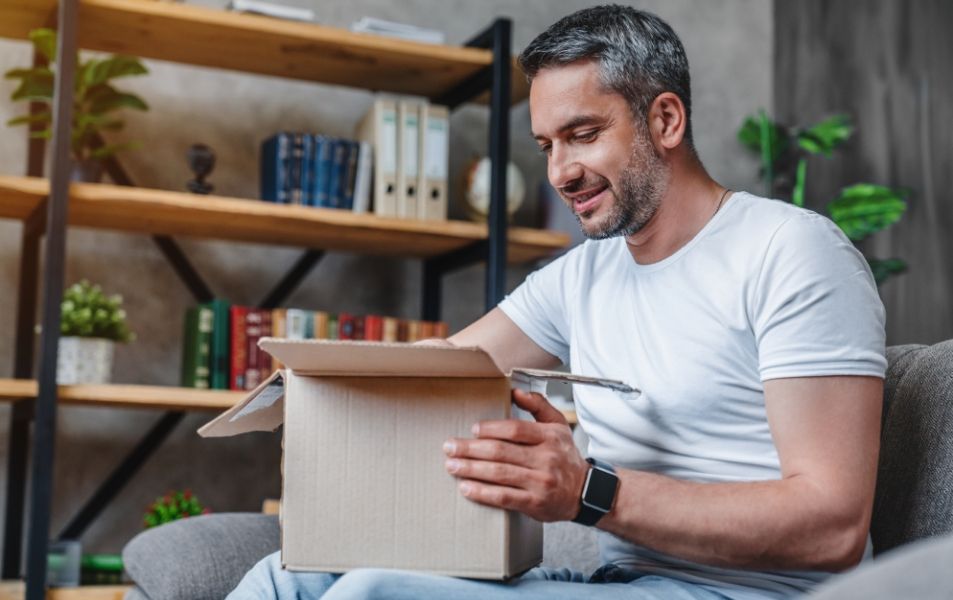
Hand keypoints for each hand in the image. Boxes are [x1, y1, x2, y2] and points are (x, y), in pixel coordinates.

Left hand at [443, 388, 587, 521]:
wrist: (584, 492)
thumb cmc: (564, 456)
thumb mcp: (558, 425)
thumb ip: (538, 405)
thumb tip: (515, 391)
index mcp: (550, 437)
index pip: (516, 430)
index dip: (491, 429)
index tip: (473, 429)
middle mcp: (546, 459)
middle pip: (502, 452)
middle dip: (471, 449)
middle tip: (449, 447)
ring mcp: (540, 482)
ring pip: (499, 474)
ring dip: (471, 469)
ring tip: (452, 466)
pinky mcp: (534, 503)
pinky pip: (504, 497)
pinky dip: (482, 493)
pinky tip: (466, 488)